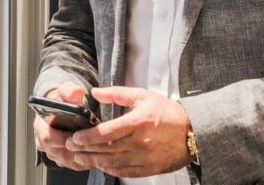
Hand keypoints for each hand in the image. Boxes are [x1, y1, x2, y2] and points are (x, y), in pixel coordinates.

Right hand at [33, 82, 91, 170]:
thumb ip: (69, 91)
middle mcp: (43, 141)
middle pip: (58, 153)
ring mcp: (52, 152)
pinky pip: (73, 165)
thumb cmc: (61, 100)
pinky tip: (98, 156)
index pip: (47, 137)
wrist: (62, 108)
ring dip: (82, 158)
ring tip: (98, 152)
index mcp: (40, 125)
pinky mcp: (62, 158)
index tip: (77, 136)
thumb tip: (76, 91)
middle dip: (75, 151)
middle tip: (92, 147)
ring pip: (67, 161)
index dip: (62, 139)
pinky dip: (86, 162)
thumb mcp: (64, 92)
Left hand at [65, 86, 191, 177]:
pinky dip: (109, 169)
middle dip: (84, 149)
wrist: (193, 132)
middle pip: (106, 149)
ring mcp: (145, 157)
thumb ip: (117, 94)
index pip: (107, 132)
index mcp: (139, 121)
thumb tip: (95, 92)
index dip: (87, 137)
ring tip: (79, 157)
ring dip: (93, 161)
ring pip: (112, 163)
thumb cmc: (168, 113)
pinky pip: (124, 172)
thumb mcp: (143, 96)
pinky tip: (100, 165)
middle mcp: (141, 142)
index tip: (75, 137)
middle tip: (70, 147)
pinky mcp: (149, 169)